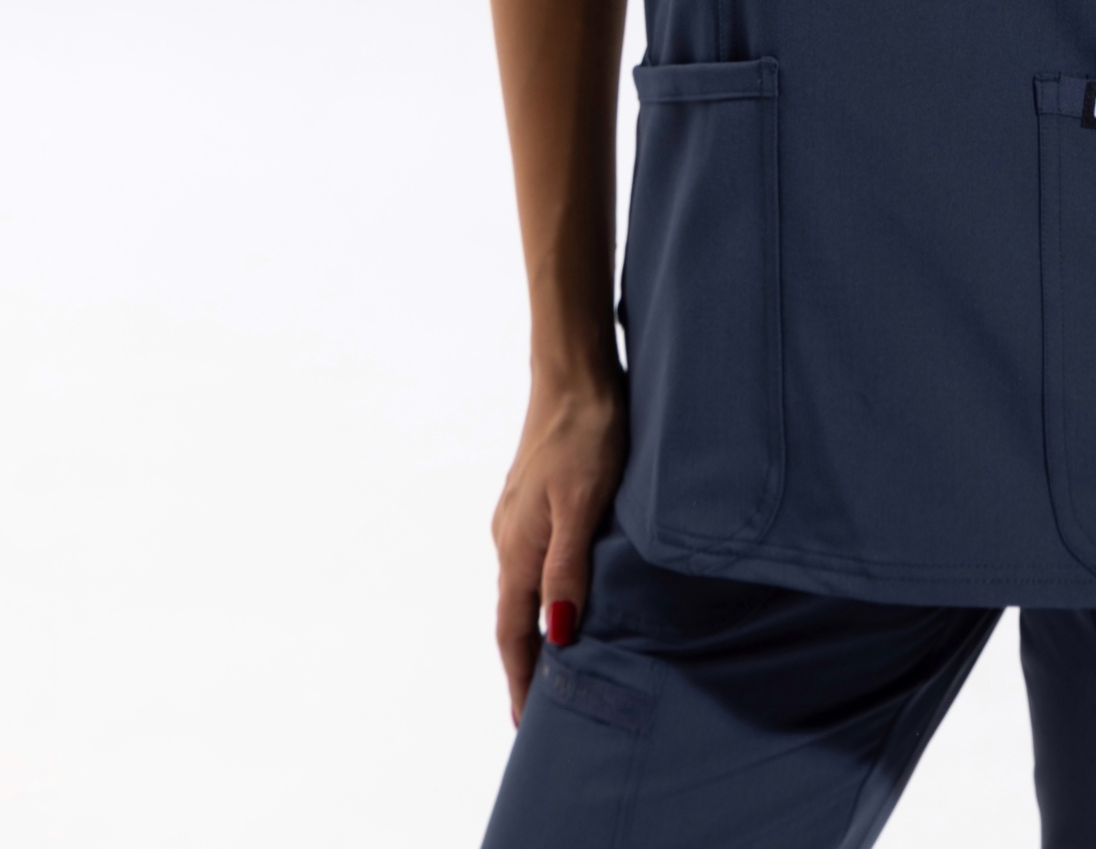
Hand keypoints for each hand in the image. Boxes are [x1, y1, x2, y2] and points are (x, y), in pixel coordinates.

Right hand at [492, 370, 626, 723]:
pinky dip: (543, 590)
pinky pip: (534, 559)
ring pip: (523, 586)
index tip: (527, 725)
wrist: (574, 371)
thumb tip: (557, 635)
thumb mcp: (582, 504)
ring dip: (534, 627)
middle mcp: (509, 537)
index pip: (514, 632)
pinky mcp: (534, 496)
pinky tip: (563, 592)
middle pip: (514, 615)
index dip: (522, 678)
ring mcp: (519, 515)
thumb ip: (568, 569)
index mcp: (518, 547)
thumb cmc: (585, 434)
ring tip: (557, 660)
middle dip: (526, 663)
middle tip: (544, 708)